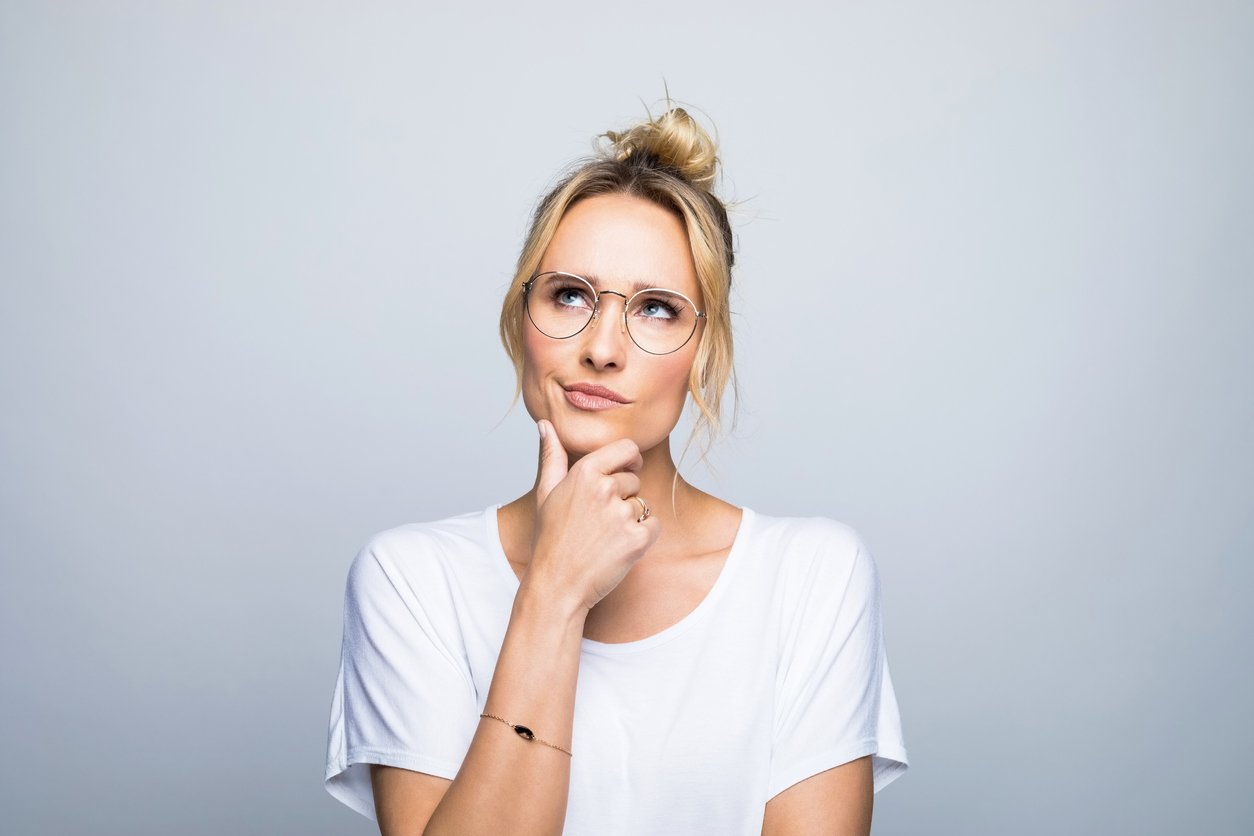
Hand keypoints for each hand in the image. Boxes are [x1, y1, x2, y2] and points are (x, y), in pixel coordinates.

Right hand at [524, 419, 659, 612]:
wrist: (556, 586)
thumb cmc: (550, 540)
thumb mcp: (546, 493)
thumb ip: (551, 456)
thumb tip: (545, 424)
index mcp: (584, 472)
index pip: (627, 448)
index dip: (629, 460)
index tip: (625, 471)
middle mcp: (604, 488)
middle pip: (634, 479)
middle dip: (623, 497)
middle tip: (597, 521)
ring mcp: (622, 514)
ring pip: (643, 504)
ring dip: (631, 518)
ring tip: (605, 537)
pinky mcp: (637, 539)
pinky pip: (654, 526)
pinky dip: (642, 538)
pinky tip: (618, 548)